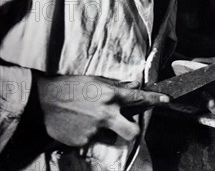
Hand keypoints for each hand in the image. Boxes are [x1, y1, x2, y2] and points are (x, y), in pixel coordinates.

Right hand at [35, 75, 168, 146]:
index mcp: (110, 96)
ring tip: (90, 120)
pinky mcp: (81, 141)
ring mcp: (93, 130)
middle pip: (132, 131)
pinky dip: (88, 134)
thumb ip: (116, 86)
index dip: (155, 99)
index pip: (139, 98)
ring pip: (110, 137)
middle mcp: (105, 114)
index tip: (166, 100)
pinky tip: (78, 124)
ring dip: (105, 131)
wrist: (41, 99)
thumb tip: (135, 86)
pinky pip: (91, 141)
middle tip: (125, 124)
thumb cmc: (69, 86)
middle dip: (132, 129)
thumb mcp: (95, 80)